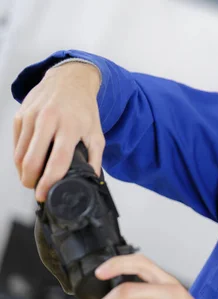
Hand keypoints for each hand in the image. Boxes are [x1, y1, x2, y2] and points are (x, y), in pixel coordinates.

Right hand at [13, 62, 103, 201]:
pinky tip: (27, 163)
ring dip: (23, 171)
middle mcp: (49, 121)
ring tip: (32, 179)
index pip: (58, 160)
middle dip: (31, 180)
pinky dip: (19, 157)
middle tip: (36, 189)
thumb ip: (95, 157)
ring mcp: (32, 117)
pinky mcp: (21, 115)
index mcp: (70, 127)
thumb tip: (92, 179)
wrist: (70, 80)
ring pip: (20, 153)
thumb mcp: (96, 133)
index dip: (49, 181)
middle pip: (33, 159)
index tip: (44, 194)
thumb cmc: (84, 109)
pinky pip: (16, 143)